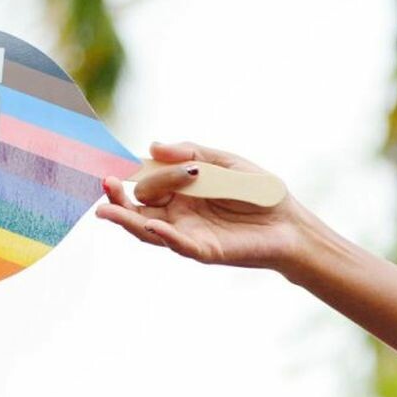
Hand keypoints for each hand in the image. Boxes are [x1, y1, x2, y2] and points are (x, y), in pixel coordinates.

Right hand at [94, 140, 310, 269]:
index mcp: (179, 191)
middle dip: (120, 196)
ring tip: (105, 210)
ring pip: (148, 229)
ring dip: (126, 220)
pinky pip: (181, 245)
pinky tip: (151, 224)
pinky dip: (165, 236)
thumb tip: (153, 145)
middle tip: (107, 182)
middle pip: (138, 207)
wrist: (291, 223)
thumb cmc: (259, 192)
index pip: (143, 182)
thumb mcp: (225, 162)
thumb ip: (192, 153)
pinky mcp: (206, 250)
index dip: (124, 175)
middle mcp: (178, 213)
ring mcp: (189, 233)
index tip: (104, 165)